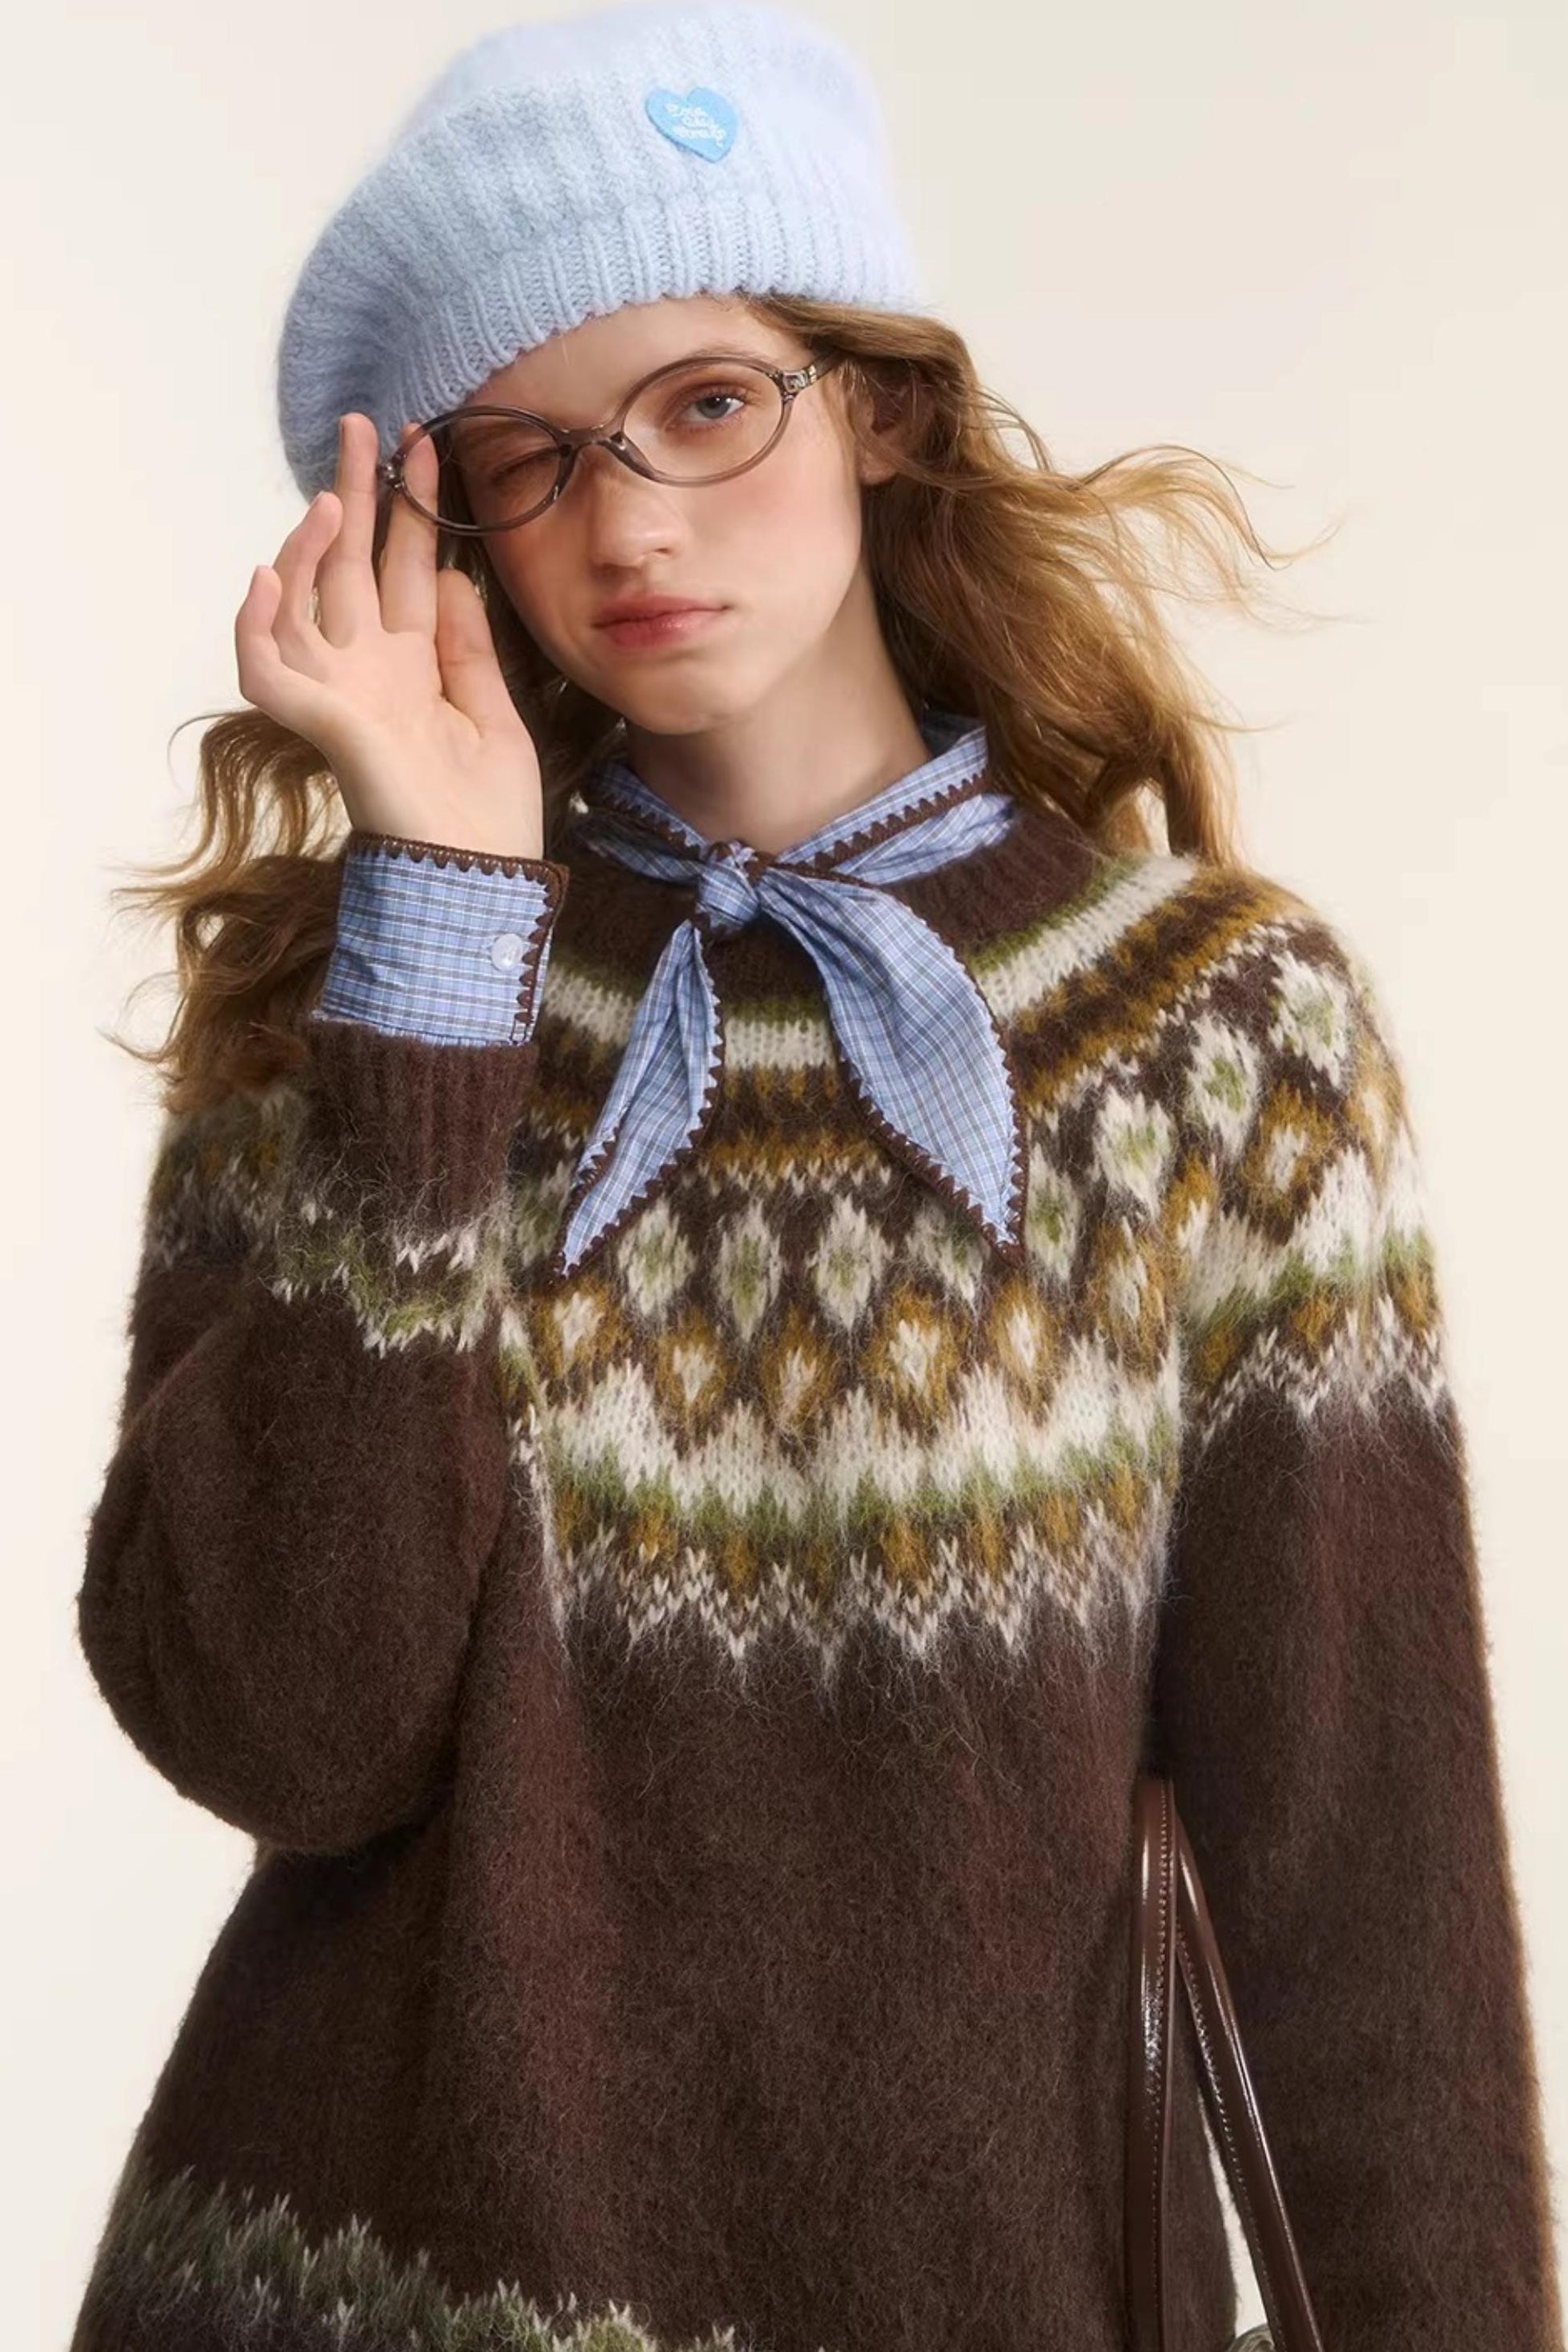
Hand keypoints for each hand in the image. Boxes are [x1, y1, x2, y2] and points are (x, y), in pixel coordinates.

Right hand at [235, 412, 545, 860]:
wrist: (482, 877)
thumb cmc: (492, 813)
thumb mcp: (494, 712)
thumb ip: (465, 645)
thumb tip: (446, 574)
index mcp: (413, 668)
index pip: (403, 568)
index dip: (411, 510)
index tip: (427, 448)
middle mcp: (369, 672)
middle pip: (352, 565)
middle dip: (356, 494)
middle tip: (362, 425)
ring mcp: (341, 695)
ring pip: (299, 603)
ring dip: (309, 546)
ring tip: (332, 496)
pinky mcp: (322, 725)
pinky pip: (265, 668)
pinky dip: (256, 624)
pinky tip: (267, 575)